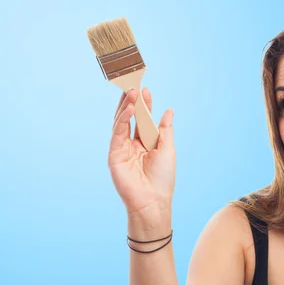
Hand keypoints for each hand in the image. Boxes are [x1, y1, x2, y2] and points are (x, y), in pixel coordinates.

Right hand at [108, 87, 175, 216]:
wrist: (153, 201)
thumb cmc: (163, 178)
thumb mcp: (168, 149)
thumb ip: (165, 130)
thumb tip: (169, 110)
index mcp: (145, 144)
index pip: (142, 120)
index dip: (144, 105)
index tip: (146, 89)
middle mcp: (132, 145)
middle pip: (129, 118)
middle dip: (131, 101)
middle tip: (133, 83)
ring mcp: (122, 149)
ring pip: (121, 123)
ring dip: (126, 107)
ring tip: (131, 91)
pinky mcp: (114, 155)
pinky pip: (117, 134)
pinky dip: (122, 120)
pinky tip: (128, 109)